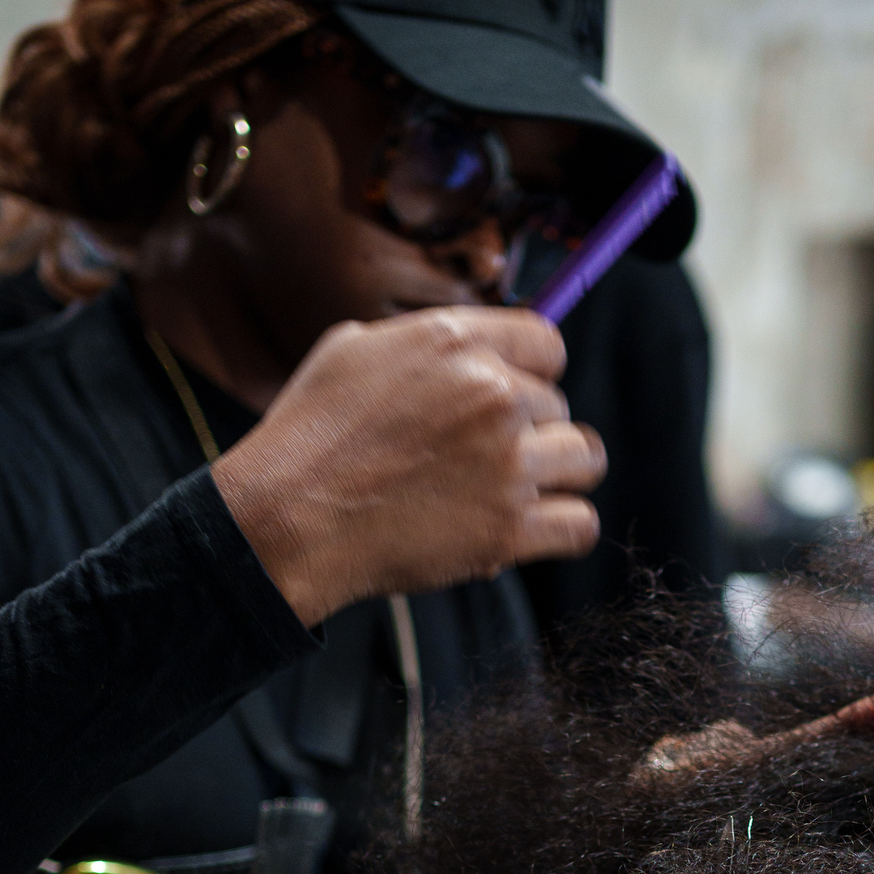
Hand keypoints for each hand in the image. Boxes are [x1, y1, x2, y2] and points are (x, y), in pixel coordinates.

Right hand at [211, 308, 605, 626]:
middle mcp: (491, 395)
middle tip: (481, 459)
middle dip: (530, 432)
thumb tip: (470, 348)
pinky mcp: (508, 529)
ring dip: (557, 476)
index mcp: (455, 343)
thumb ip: (426, 342)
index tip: (516, 400)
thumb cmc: (309, 437)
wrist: (289, 520)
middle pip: (559, 406)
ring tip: (515, 491)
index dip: (534, 373)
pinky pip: (580, 524)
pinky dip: (563, 530)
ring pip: (585, 459)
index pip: (548, 344)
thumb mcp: (354, 350)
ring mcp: (506, 463)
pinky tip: (534, 531)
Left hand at [636, 691, 873, 801]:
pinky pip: (825, 741)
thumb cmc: (666, 792)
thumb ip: (728, 748)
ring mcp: (800, 785)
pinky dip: (865, 722)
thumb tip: (728, 736)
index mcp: (820, 801)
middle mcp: (818, 801)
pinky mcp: (771, 765)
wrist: (630, 813)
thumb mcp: (712, 765)